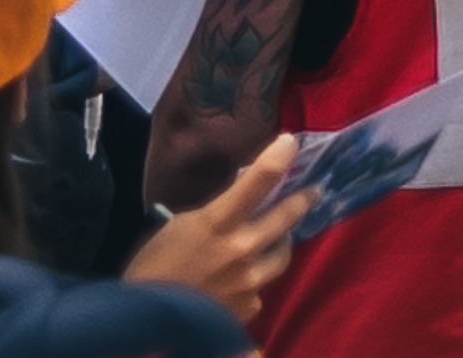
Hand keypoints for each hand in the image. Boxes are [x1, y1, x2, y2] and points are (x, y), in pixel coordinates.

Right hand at [125, 138, 305, 327]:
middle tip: (313, 191)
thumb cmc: (155, 265)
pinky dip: (256, 279)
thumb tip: (244, 199)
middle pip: (286, 218)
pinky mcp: (251, 307)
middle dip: (302, 200)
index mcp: (217, 223)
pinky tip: (241, 280)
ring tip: (277, 238)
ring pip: (282, 255)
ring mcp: (250, 281)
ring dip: (281, 243)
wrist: (149, 320)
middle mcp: (241, 250)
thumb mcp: (182, 226)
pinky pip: (263, 286)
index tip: (291, 142)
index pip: (258, 182)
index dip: (278, 157)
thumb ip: (217, 213)